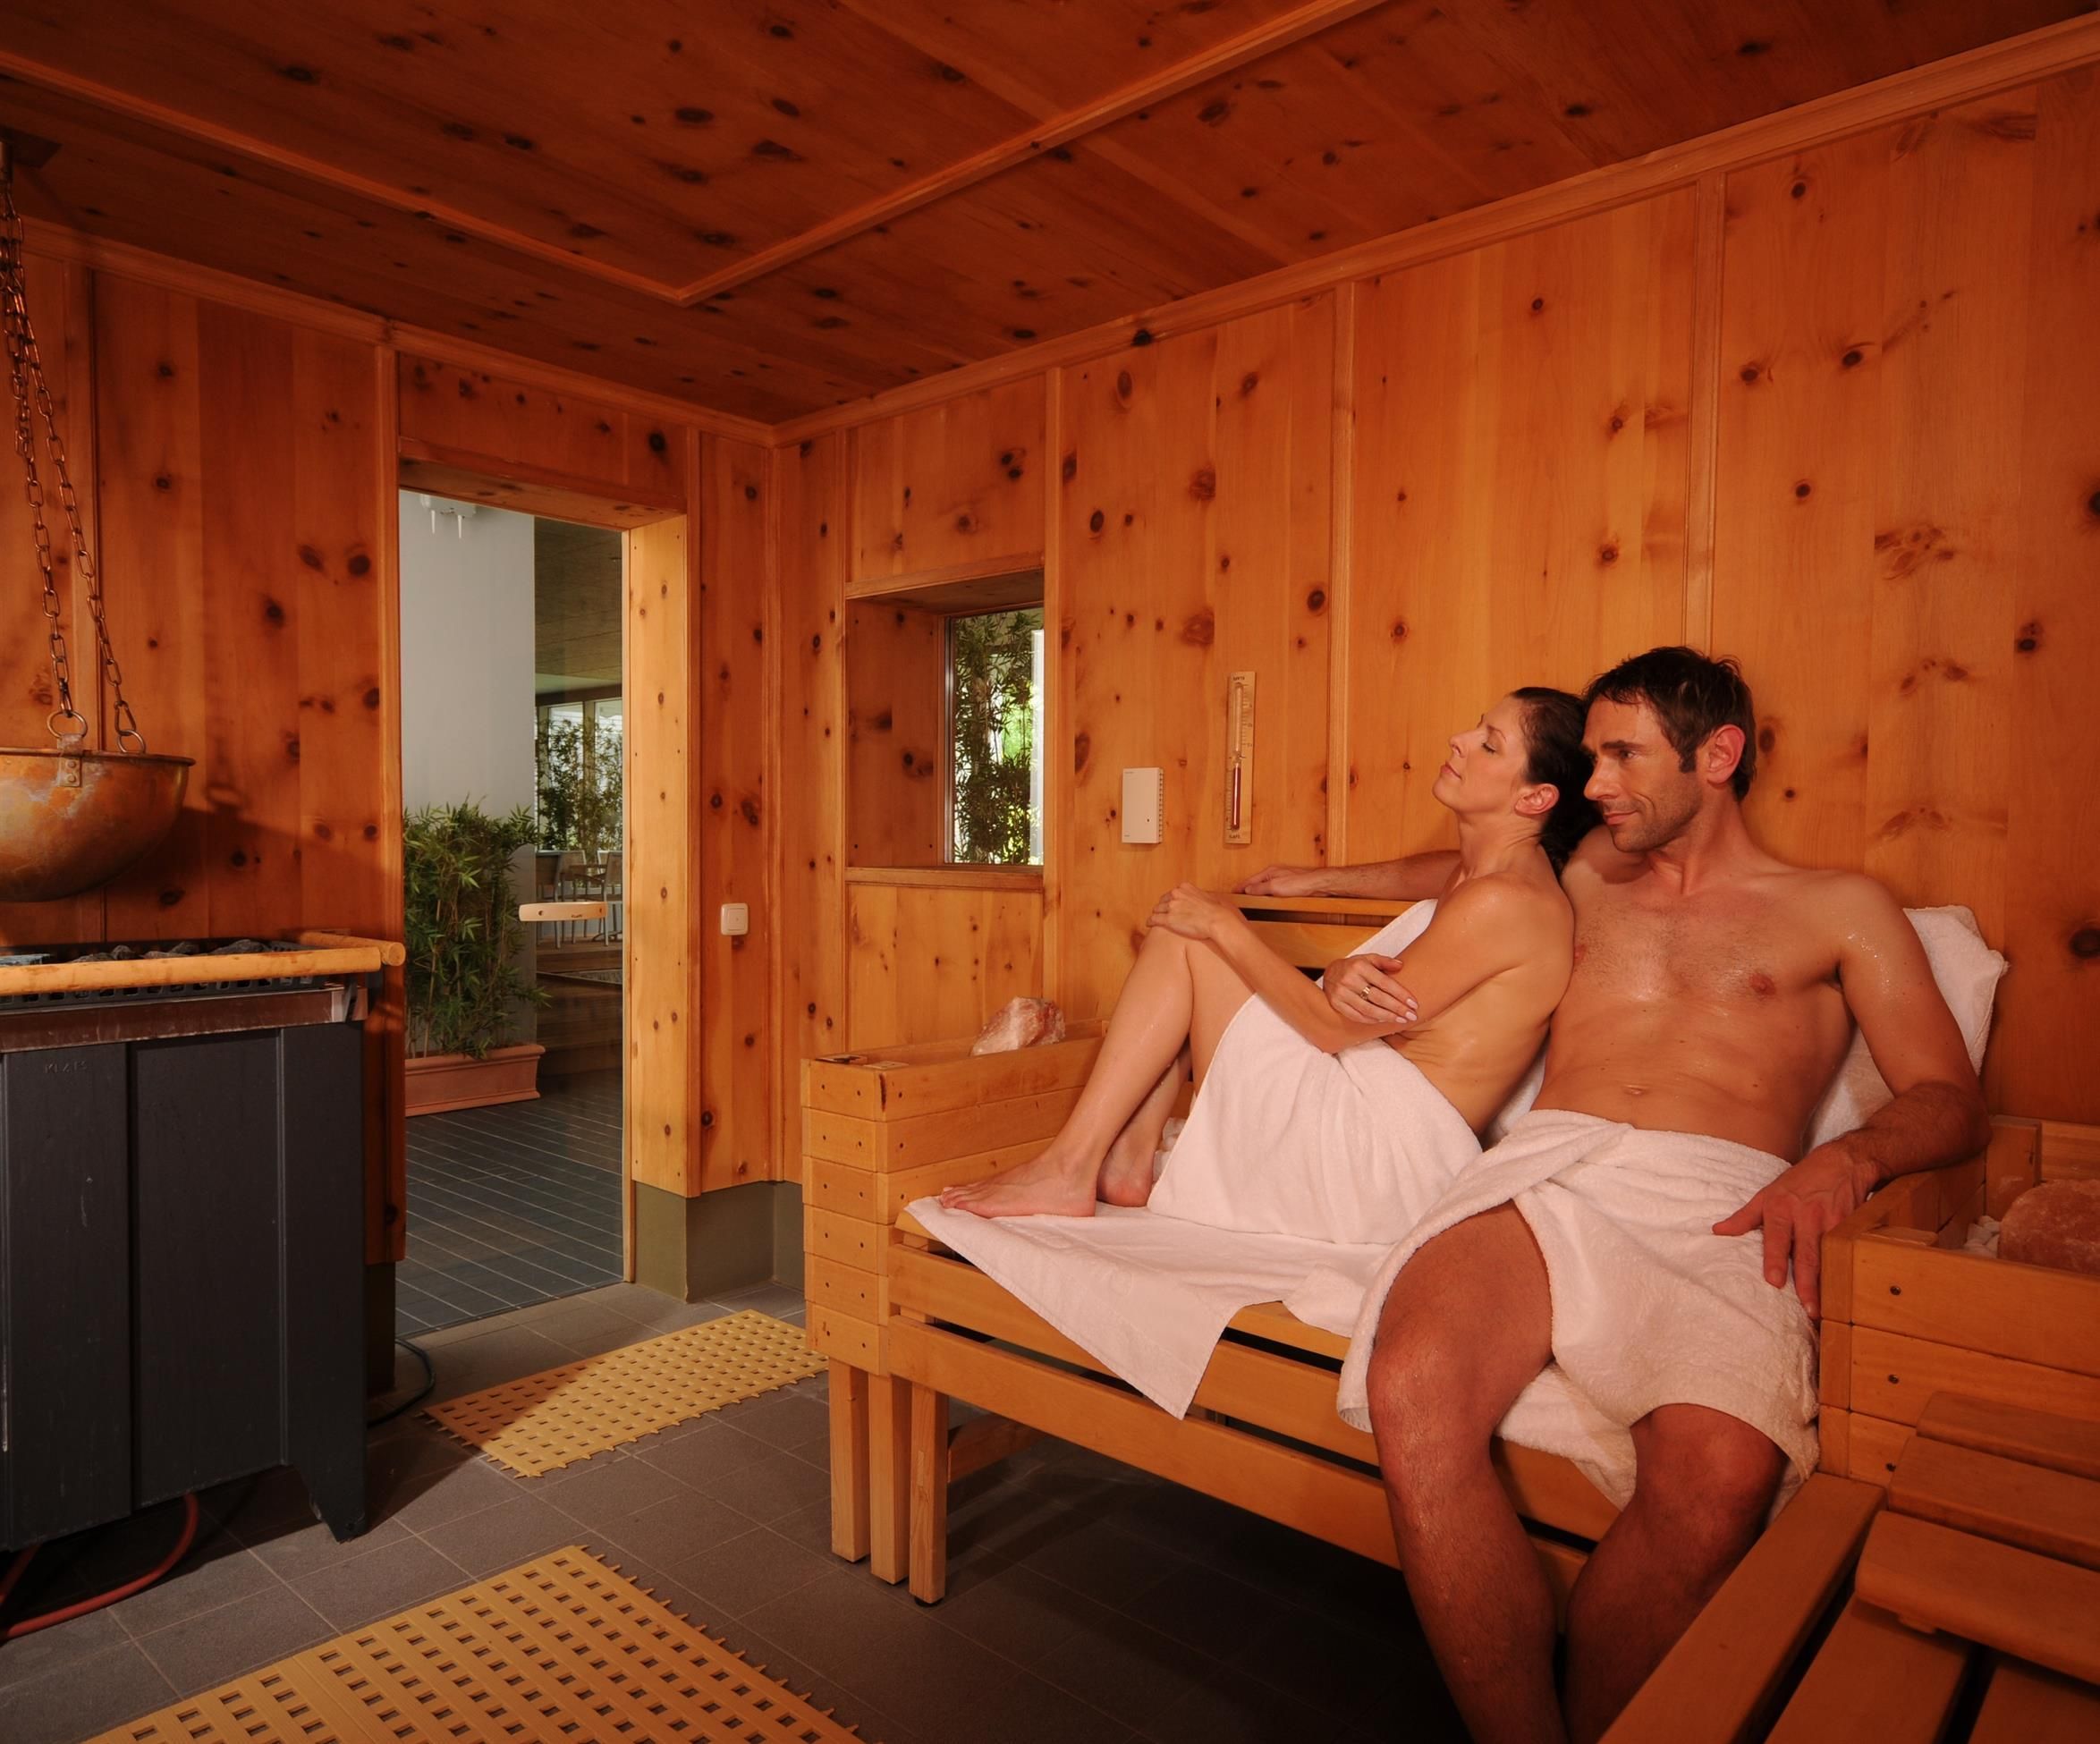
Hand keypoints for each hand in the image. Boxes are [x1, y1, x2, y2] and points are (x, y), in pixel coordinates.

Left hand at [1148, 883, 1234, 941]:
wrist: (1216, 920)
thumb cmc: (1216, 911)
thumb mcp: (1207, 896)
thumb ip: (1199, 896)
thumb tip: (1202, 899)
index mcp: (1184, 887)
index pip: (1171, 893)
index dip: (1170, 901)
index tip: (1170, 905)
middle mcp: (1176, 894)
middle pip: (1163, 901)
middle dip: (1162, 907)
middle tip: (1163, 913)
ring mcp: (1171, 906)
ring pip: (1157, 909)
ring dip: (1157, 914)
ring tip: (1155, 919)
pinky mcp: (1169, 919)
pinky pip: (1154, 919)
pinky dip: (1150, 921)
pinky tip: (1149, 924)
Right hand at [1237, 864, 1324, 895]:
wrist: (1316, 885)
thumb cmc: (1298, 883)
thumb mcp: (1275, 887)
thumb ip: (1260, 888)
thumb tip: (1248, 890)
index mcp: (1269, 872)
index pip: (1250, 880)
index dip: (1241, 887)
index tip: (1233, 892)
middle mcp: (1275, 873)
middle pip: (1257, 882)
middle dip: (1248, 888)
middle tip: (1239, 895)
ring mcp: (1282, 878)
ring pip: (1265, 885)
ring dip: (1258, 891)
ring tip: (1251, 897)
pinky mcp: (1289, 885)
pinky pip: (1273, 889)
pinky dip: (1267, 893)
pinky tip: (1268, 898)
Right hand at [1325, 954, 1416, 1026]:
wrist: (1329, 972)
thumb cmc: (1354, 966)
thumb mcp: (1368, 958)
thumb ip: (1385, 961)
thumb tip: (1401, 965)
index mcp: (1360, 966)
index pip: (1385, 983)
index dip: (1401, 994)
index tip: (1414, 1003)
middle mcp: (1350, 979)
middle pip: (1378, 998)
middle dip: (1397, 1008)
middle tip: (1411, 1016)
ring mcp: (1341, 993)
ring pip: (1368, 1009)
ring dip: (1387, 1017)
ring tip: (1400, 1020)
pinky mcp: (1336, 1004)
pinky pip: (1356, 1016)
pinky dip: (1371, 1020)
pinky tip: (1383, 1020)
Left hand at [1712, 1142, 1875, 1319]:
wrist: (1842, 1162)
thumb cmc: (1800, 1181)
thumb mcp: (1768, 1194)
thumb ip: (1744, 1217)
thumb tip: (1718, 1231)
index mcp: (1781, 1209)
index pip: (1776, 1238)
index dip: (1776, 1260)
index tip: (1775, 1282)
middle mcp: (1806, 1217)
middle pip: (1807, 1254)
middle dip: (1808, 1283)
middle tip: (1809, 1309)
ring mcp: (1832, 1223)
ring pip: (1828, 1258)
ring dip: (1828, 1285)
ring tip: (1826, 1309)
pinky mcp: (1852, 1227)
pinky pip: (1846, 1253)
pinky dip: (1844, 1273)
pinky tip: (1845, 1292)